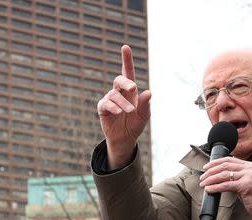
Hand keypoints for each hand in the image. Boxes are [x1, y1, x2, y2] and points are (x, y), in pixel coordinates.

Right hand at [97, 45, 151, 168]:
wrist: (125, 139)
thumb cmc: (135, 124)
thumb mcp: (144, 115)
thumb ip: (146, 104)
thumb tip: (148, 92)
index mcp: (130, 91)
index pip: (128, 72)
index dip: (126, 60)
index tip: (125, 47)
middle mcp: (119, 92)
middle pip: (119, 80)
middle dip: (126, 82)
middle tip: (133, 88)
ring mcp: (110, 99)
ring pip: (114, 95)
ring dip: (123, 103)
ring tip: (129, 111)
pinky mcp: (103, 108)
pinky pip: (106, 103)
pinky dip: (113, 107)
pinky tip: (118, 112)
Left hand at [200, 157, 251, 219]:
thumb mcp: (246, 183)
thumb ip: (236, 178)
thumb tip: (218, 178)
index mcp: (249, 166)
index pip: (229, 160)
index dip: (215, 162)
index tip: (206, 167)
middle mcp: (249, 168)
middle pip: (225, 166)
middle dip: (210, 171)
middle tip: (202, 177)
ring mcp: (248, 176)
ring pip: (224, 175)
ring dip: (211, 179)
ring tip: (203, 184)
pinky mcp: (246, 185)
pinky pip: (226, 185)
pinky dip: (215, 187)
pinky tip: (209, 189)